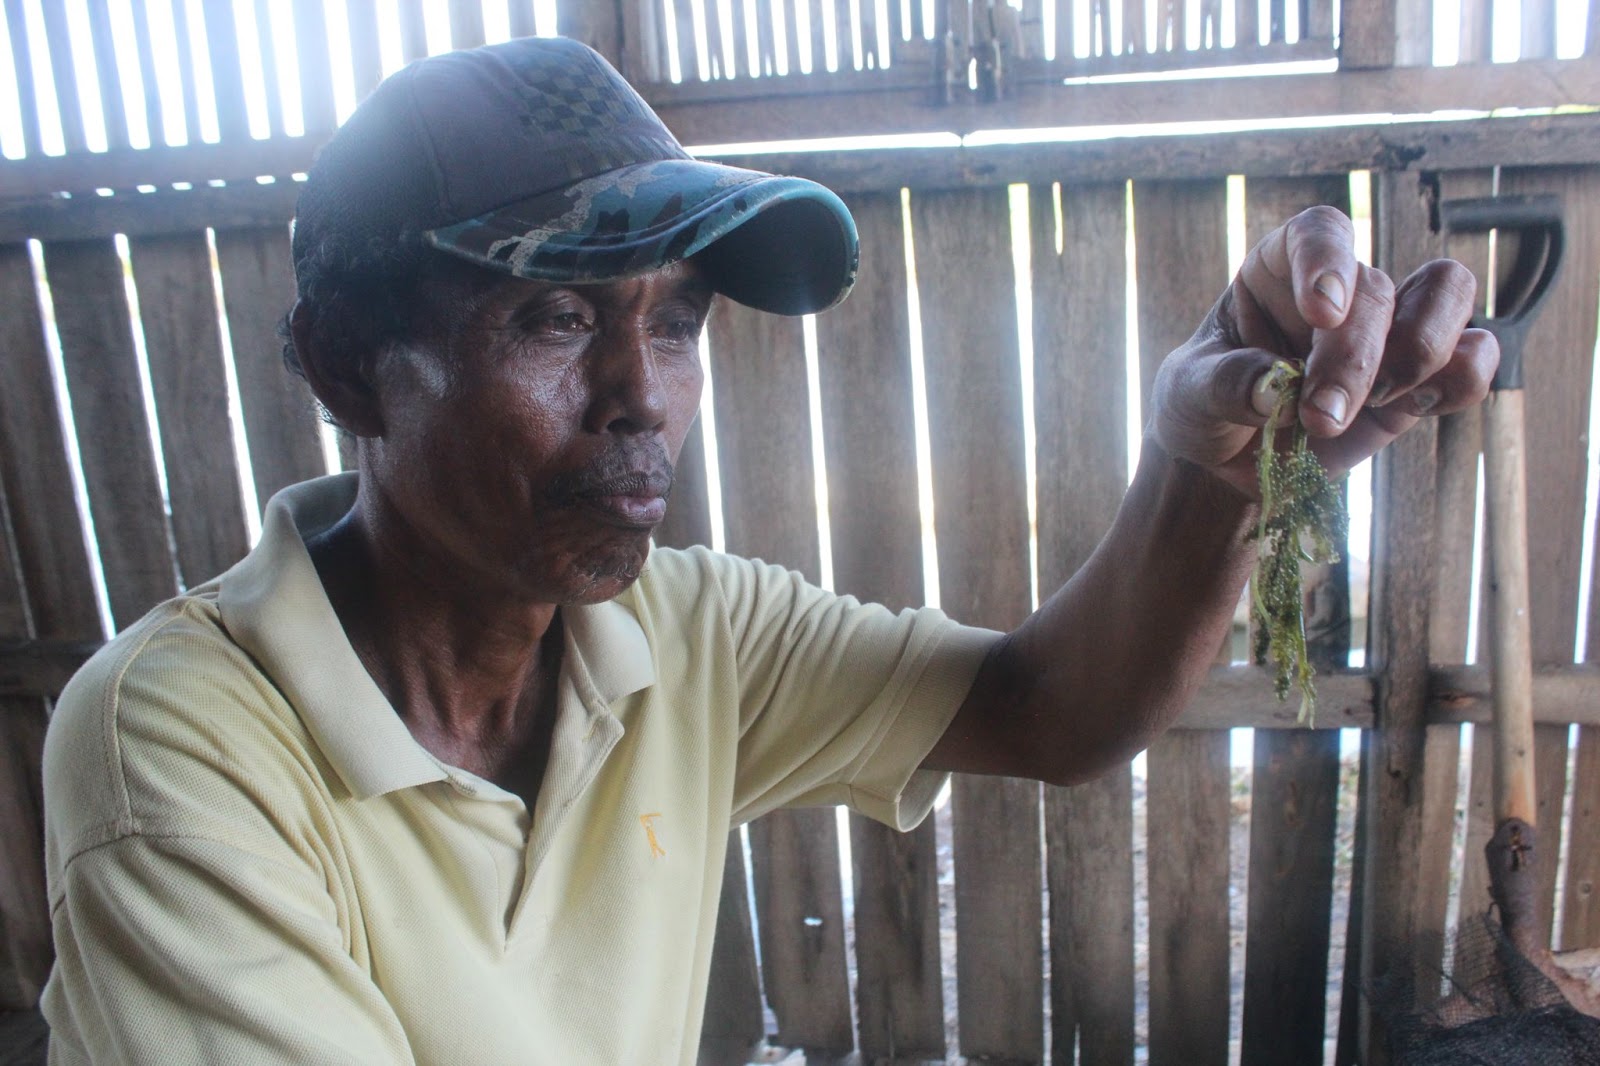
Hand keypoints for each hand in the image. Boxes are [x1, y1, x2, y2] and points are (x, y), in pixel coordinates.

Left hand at [1148, 205, 1498, 498]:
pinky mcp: (1418, 380)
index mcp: (1278, 268)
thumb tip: (1273, 390)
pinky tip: (1413, 408)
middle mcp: (1342, 288)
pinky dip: (1460, 380)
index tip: (1322, 312)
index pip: (1318, 233)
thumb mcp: (1188, 394)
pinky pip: (1471, 359)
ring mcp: (1386, 330)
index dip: (1328, 261)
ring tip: (1373, 406)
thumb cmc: (1203, 407)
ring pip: (1449, 294)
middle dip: (1354, 361)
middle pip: (1377, 290)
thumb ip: (1224, 384)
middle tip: (1319, 417)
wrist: (1227, 464)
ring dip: (1421, 353)